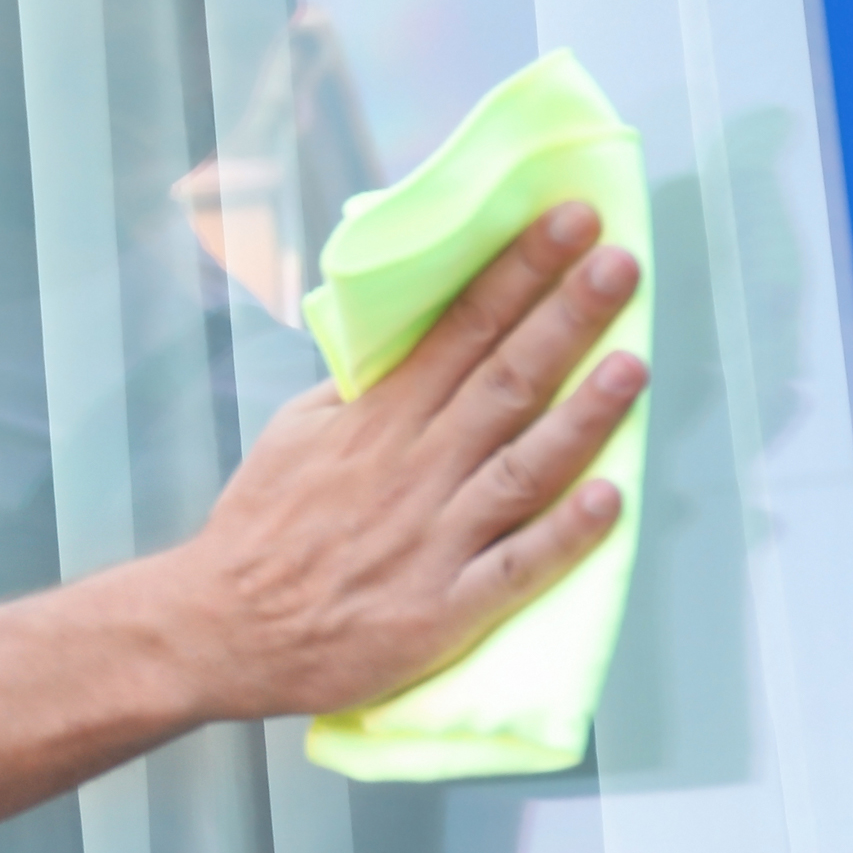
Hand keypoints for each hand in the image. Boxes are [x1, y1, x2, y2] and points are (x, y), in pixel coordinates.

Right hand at [165, 201, 643, 721]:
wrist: (221, 629)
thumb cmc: (261, 531)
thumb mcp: (295, 435)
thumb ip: (360, 392)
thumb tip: (410, 342)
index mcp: (376, 421)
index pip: (460, 329)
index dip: (518, 273)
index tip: (568, 224)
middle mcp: (412, 468)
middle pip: (502, 381)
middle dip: (564, 316)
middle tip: (619, 262)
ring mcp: (433, 538)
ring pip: (523, 467)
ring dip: (581, 416)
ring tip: (632, 365)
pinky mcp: (445, 608)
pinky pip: (517, 568)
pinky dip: (564, 536)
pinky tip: (611, 501)